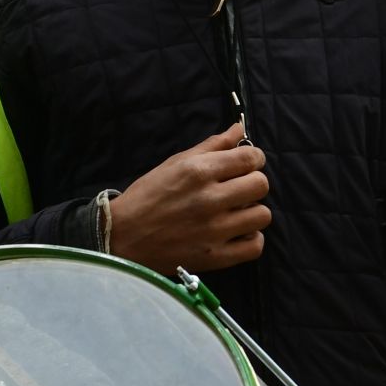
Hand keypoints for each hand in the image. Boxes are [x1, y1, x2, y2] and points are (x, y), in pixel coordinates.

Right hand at [106, 122, 269, 273]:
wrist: (123, 235)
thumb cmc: (147, 196)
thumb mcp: (175, 163)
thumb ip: (211, 145)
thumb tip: (239, 129)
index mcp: (198, 172)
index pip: (250, 158)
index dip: (254, 158)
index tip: (246, 164)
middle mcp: (210, 199)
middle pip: (261, 185)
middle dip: (253, 182)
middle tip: (238, 188)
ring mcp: (215, 230)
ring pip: (262, 215)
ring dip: (252, 211)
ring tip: (235, 212)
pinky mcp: (216, 256)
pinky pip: (255, 246)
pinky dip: (250, 238)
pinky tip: (237, 232)